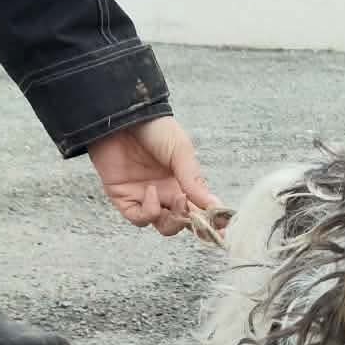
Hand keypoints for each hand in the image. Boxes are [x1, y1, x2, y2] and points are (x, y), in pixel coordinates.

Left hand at [89, 116, 216, 235]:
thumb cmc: (155, 129)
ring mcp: (145, 197)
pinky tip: (151, 192)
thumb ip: (194, 180)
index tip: (221, 227)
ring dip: (171, 221)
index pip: (199, 209)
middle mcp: (166, 193)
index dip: (210, 220)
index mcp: (183, 183)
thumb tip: (213, 205)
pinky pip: (138, 219)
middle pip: (182, 223)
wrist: (123, 117)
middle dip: (189, 221)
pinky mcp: (124, 198)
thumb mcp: (181, 151)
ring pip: (163, 226)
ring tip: (174, 200)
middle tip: (188, 205)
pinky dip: (148, 212)